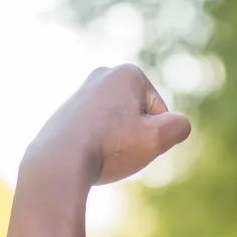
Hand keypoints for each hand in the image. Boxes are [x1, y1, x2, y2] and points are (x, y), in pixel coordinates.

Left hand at [24, 64, 191, 184]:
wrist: (57, 163)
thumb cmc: (109, 148)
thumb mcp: (156, 139)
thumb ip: (179, 127)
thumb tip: (178, 123)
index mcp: (127, 73)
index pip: (160, 112)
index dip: (153, 135)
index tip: (130, 142)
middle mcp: (102, 75)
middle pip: (137, 116)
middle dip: (134, 136)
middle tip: (116, 150)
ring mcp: (81, 93)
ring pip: (116, 127)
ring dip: (114, 144)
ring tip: (98, 154)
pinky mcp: (66, 112)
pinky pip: (94, 134)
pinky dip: (94, 146)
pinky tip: (83, 156)